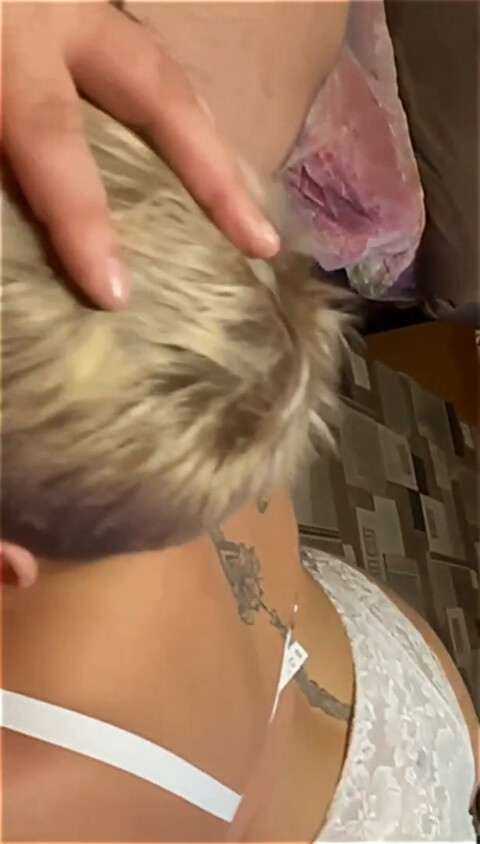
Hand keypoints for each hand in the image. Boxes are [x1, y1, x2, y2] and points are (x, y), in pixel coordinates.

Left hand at [2, 1, 278, 307]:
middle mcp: (61, 13)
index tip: (115, 293)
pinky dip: (172, 123)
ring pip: (162, 74)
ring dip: (208, 145)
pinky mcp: (83, 12)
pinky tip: (191, 167)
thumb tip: (20, 212)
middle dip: (214, 172)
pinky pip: (137, 67)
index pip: (50, 134)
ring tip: (247, 210)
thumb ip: (1, 151)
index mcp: (9, 39)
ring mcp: (81, 7)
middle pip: (159, 91)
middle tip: (264, 243)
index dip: (82, 216)